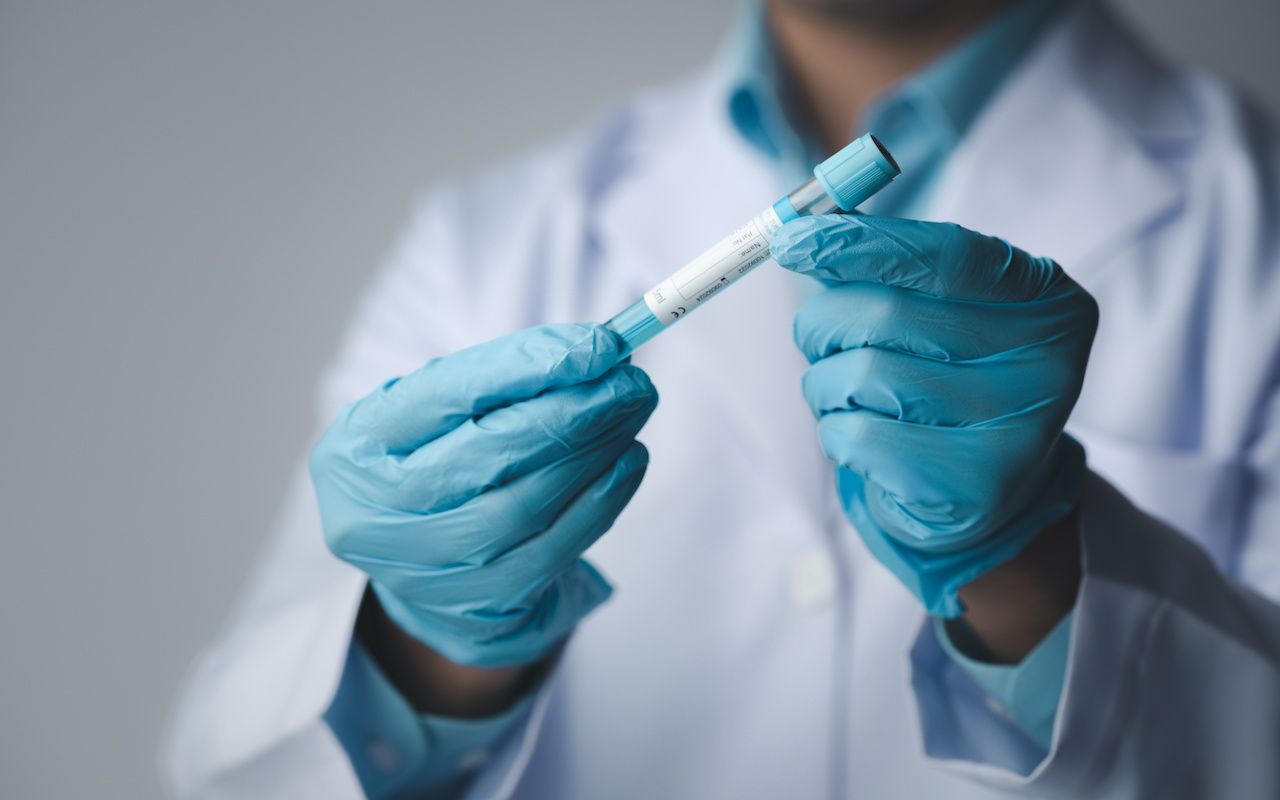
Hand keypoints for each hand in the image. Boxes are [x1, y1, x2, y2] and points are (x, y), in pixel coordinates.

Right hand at [310, 323, 657, 666]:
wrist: (417, 561)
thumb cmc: (432, 460)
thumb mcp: (439, 410)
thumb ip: (504, 375)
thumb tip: (596, 350)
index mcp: (354, 448)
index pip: (448, 393)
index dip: (530, 366)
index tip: (597, 345)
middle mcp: (375, 515)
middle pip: (490, 453)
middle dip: (574, 409)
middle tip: (630, 379)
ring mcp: (424, 570)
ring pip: (526, 504)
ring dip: (594, 451)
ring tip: (633, 410)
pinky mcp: (477, 606)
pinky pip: (553, 551)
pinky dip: (601, 501)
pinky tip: (629, 462)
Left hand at [773, 215, 1097, 616]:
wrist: (983, 496)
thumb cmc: (948, 382)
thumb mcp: (939, 311)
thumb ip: (884, 264)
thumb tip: (802, 234)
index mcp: (1049, 302)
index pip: (943, 253)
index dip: (859, 243)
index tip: (792, 241)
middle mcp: (1047, 364)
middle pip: (886, 315)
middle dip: (824, 324)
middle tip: (819, 338)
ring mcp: (1016, 432)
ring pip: (859, 375)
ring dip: (826, 383)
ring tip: (854, 398)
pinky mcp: (970, 488)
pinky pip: (854, 435)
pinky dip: (836, 431)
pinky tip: (869, 440)